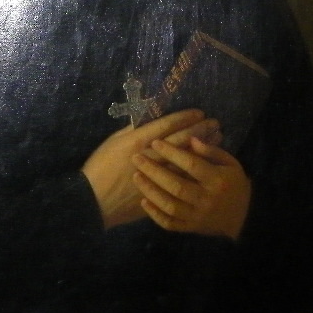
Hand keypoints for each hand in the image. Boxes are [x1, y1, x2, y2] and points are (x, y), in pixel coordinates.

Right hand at [82, 109, 217, 229]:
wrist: (94, 200)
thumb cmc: (100, 167)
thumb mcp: (113, 142)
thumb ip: (133, 131)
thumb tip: (150, 121)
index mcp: (138, 141)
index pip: (167, 125)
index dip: (185, 118)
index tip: (200, 113)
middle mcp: (151, 156)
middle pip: (181, 140)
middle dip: (200, 130)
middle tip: (215, 123)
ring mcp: (157, 176)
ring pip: (186, 159)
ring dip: (203, 148)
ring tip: (217, 139)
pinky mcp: (160, 191)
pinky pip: (183, 180)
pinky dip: (196, 169)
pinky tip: (207, 163)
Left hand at [132, 136, 251, 240]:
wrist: (243, 218)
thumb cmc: (234, 184)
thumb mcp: (231, 163)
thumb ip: (211, 151)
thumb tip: (191, 138)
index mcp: (217, 180)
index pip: (192, 164)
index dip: (172, 153)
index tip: (155, 142)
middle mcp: (206, 199)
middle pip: (176, 185)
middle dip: (154, 171)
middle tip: (137, 158)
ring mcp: (197, 216)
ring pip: (170, 206)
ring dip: (151, 191)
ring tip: (136, 176)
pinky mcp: (191, 228)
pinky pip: (170, 224)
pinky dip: (155, 215)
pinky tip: (143, 202)